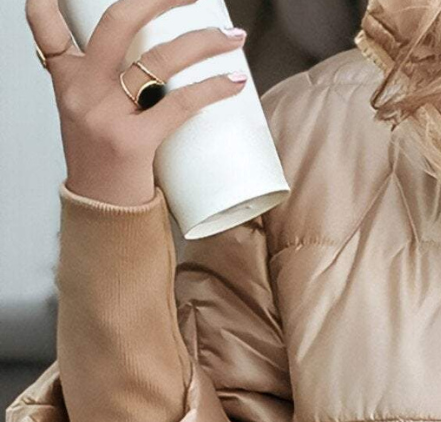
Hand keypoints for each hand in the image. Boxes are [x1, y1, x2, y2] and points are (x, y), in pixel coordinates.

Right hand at [27, 0, 249, 206]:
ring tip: (231, 37)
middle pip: (118, 22)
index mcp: (66, 80)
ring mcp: (105, 115)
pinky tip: (235, 83)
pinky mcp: (132, 143)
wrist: (102, 220)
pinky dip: (212, 90)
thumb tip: (159, 65)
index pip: (46, 27)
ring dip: (202, 42)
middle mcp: (81, 91)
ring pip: (157, 59)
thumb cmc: (106, 167)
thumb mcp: (90, 117)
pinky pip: (178, 105)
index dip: (49, 0)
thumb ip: (107, 87)